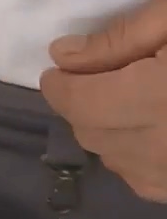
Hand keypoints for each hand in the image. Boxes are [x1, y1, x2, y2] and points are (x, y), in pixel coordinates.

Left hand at [41, 0, 166, 201]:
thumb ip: (123, 38)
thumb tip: (62, 56)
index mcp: (157, 100)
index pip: (81, 103)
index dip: (62, 84)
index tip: (61, 67)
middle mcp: (161, 148)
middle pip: (92, 131)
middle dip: (84, 103)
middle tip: (100, 76)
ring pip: (114, 159)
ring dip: (108, 130)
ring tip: (130, 99)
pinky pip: (144, 180)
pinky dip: (136, 156)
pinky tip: (153, 130)